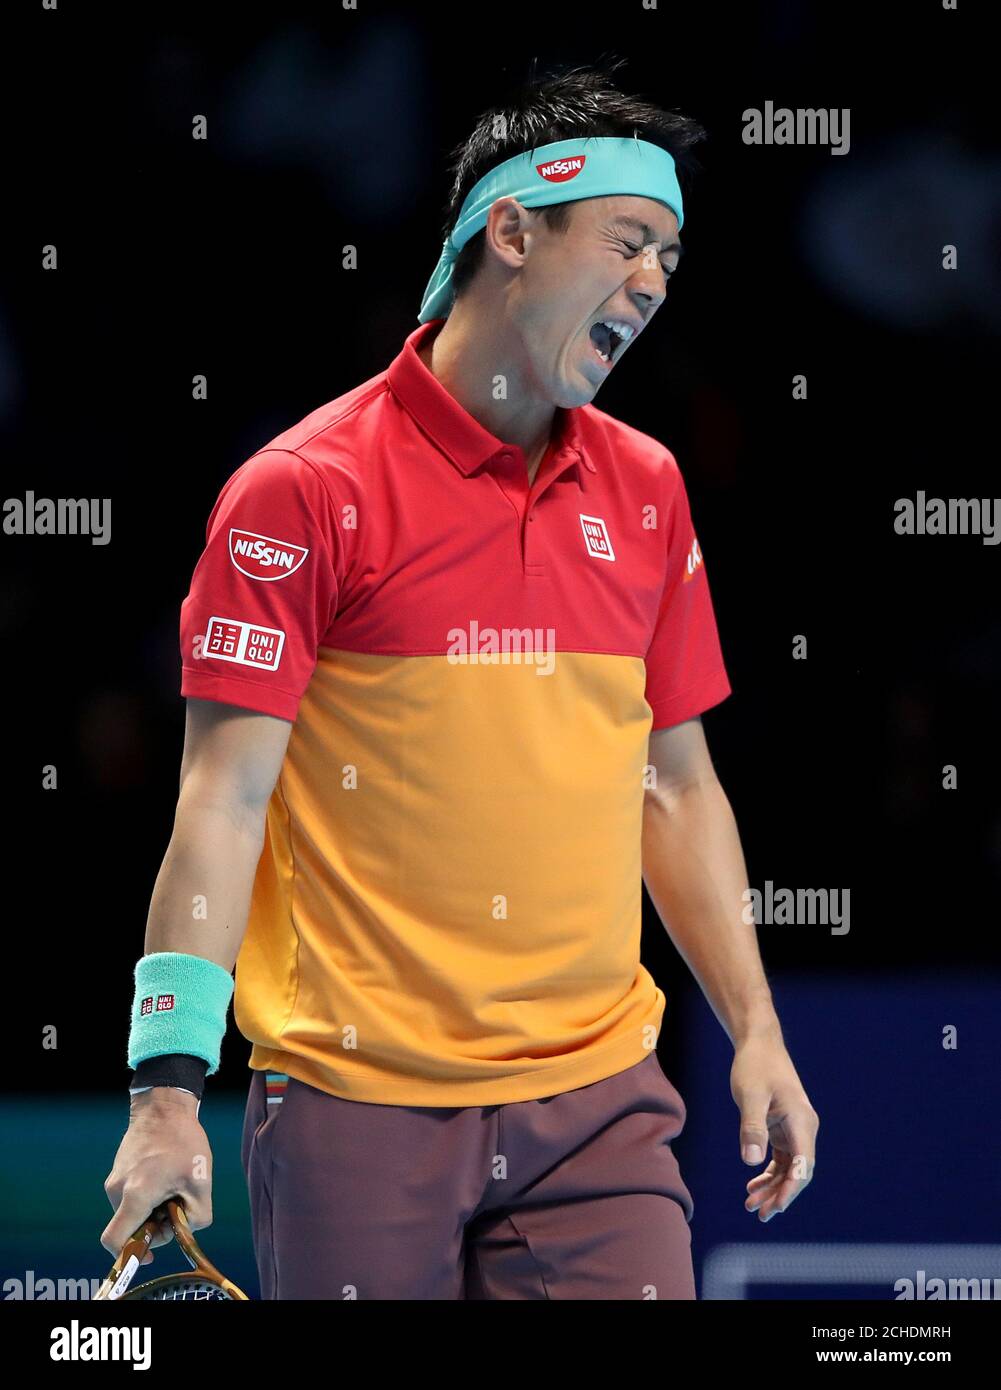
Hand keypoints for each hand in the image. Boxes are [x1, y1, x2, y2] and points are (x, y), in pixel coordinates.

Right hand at [101, 1087, 212, 1262]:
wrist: (164, 1105)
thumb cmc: (183, 1141)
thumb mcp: (202, 1182)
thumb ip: (197, 1217)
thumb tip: (183, 1230)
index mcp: (135, 1195)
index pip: (115, 1241)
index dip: (130, 1254)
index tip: (150, 1250)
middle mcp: (117, 1190)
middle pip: (129, 1226)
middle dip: (152, 1226)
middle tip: (177, 1205)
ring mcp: (115, 1179)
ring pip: (131, 1210)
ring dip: (152, 1209)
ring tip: (174, 1184)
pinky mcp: (118, 1170)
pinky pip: (130, 1195)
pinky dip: (147, 1195)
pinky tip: (166, 1175)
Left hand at [730, 1031, 817, 1221]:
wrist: (758, 1043)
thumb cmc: (755, 1066)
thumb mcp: (750, 1095)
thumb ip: (751, 1127)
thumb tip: (751, 1162)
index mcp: (802, 1122)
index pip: (803, 1165)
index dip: (791, 1189)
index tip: (776, 1207)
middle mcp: (804, 1128)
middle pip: (797, 1172)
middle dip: (780, 1194)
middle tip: (759, 1214)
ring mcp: (794, 1128)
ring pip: (788, 1167)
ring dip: (772, 1187)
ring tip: (751, 1205)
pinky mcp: (783, 1126)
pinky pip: (780, 1157)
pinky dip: (768, 1173)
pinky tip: (753, 1184)